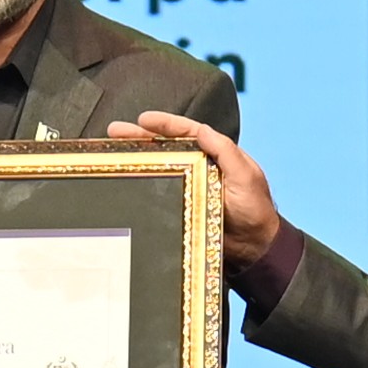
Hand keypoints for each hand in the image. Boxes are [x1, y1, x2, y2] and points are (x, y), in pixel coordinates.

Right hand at [118, 112, 278, 268]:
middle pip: (165, 147)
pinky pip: (159, 193)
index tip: (143, 118)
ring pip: (159, 167)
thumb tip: (201, 130)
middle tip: (114, 131)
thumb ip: (226, 152)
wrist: (255, 248)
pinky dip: (143, 186)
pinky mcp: (182, 207)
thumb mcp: (246, 176)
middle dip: (140, 137)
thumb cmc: (256, 211)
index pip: (188, 132)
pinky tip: (126, 182)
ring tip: (111, 153)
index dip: (165, 124)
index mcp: (215, 155)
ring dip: (137, 159)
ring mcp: (189, 187)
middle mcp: (200, 168)